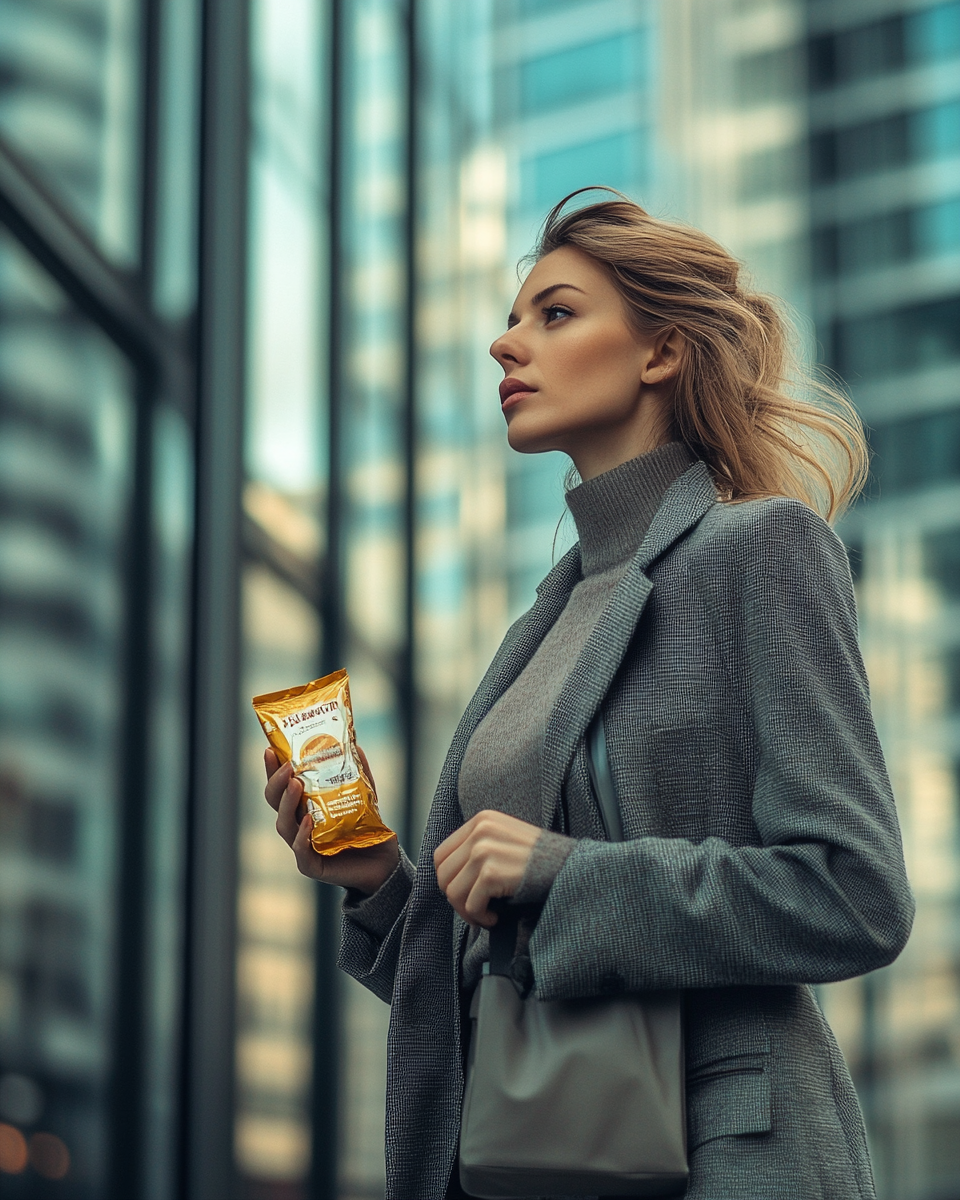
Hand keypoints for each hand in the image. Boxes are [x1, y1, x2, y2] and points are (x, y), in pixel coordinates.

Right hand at [264, 747, 398, 893]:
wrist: (383, 860)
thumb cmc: (367, 828)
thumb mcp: (364, 794)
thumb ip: (358, 771)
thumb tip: (353, 743)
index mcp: (303, 806)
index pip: (281, 786)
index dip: (272, 769)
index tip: (270, 749)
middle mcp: (297, 824)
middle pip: (274, 803)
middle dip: (277, 782)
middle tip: (288, 766)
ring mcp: (302, 846)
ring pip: (284, 824)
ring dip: (287, 803)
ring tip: (296, 784)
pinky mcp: (312, 866)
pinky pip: (301, 851)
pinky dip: (301, 835)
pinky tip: (307, 821)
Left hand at [433, 810, 540, 926]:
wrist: (572, 868)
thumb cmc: (542, 862)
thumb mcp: (506, 840)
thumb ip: (478, 849)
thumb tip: (450, 878)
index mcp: (482, 820)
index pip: (441, 855)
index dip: (449, 881)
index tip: (465, 895)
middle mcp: (480, 830)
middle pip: (443, 875)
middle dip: (457, 899)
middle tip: (476, 910)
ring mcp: (484, 849)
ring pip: (453, 892)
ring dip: (468, 911)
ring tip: (488, 915)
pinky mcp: (492, 872)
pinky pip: (470, 904)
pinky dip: (480, 917)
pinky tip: (496, 917)